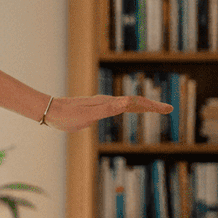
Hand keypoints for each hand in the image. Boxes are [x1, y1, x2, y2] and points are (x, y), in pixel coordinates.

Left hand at [43, 94, 172, 133]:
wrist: (49, 111)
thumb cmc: (66, 116)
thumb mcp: (87, 115)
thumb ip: (107, 109)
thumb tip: (127, 102)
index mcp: (108, 103)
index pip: (136, 103)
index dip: (152, 106)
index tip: (168, 109)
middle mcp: (107, 102)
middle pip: (134, 102)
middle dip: (152, 105)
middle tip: (168, 109)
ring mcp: (101, 104)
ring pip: (127, 104)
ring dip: (142, 106)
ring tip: (155, 108)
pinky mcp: (95, 108)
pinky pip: (118, 107)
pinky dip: (129, 108)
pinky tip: (128, 109)